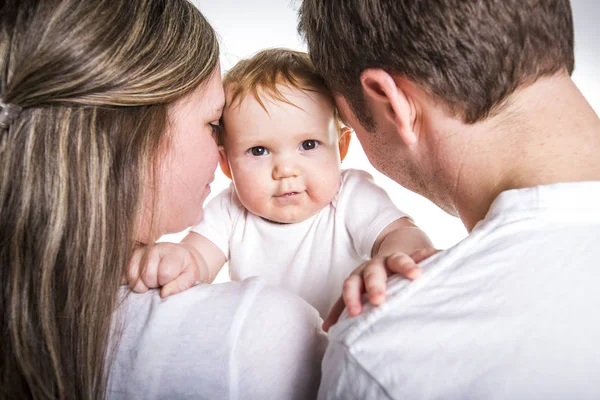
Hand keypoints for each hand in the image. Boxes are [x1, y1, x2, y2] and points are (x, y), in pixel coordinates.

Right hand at [125, 242, 208, 297]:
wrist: (179, 255)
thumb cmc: (185, 268)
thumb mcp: (191, 277)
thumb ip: (180, 286)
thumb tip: (163, 294)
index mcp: (172, 252)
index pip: (164, 274)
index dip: (167, 283)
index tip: (171, 280)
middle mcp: (154, 248)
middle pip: (148, 277)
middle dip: (155, 284)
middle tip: (161, 281)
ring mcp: (140, 251)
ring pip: (134, 278)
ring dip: (143, 285)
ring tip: (153, 279)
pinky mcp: (129, 256)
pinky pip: (124, 276)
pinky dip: (133, 282)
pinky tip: (142, 279)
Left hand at [323, 248, 439, 331]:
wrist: (394, 248)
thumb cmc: (374, 279)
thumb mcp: (358, 290)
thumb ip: (343, 308)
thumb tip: (327, 329)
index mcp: (360, 276)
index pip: (351, 285)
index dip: (351, 298)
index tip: (355, 314)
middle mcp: (376, 266)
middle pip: (372, 273)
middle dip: (375, 285)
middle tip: (378, 300)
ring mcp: (395, 259)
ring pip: (398, 259)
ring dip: (405, 266)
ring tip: (416, 275)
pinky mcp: (414, 254)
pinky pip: (421, 252)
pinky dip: (428, 255)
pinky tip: (437, 255)